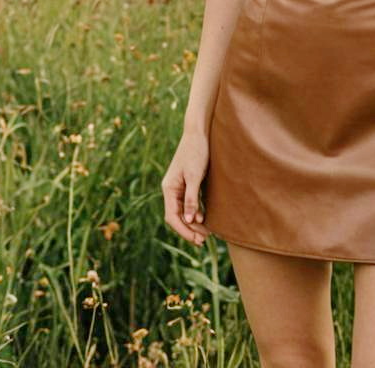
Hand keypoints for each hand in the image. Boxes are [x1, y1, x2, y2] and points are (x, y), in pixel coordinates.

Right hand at [161, 130, 210, 246]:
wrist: (199, 133)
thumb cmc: (196, 152)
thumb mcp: (194, 175)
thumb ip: (191, 197)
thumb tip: (190, 219)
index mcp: (169, 188)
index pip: (172, 216)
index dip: (184, 230)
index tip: (197, 239)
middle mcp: (171, 189)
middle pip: (177, 216)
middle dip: (189, 229)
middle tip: (203, 241)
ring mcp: (179, 187)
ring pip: (183, 211)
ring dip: (193, 223)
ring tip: (205, 235)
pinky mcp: (188, 183)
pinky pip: (189, 203)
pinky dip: (196, 212)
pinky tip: (204, 218)